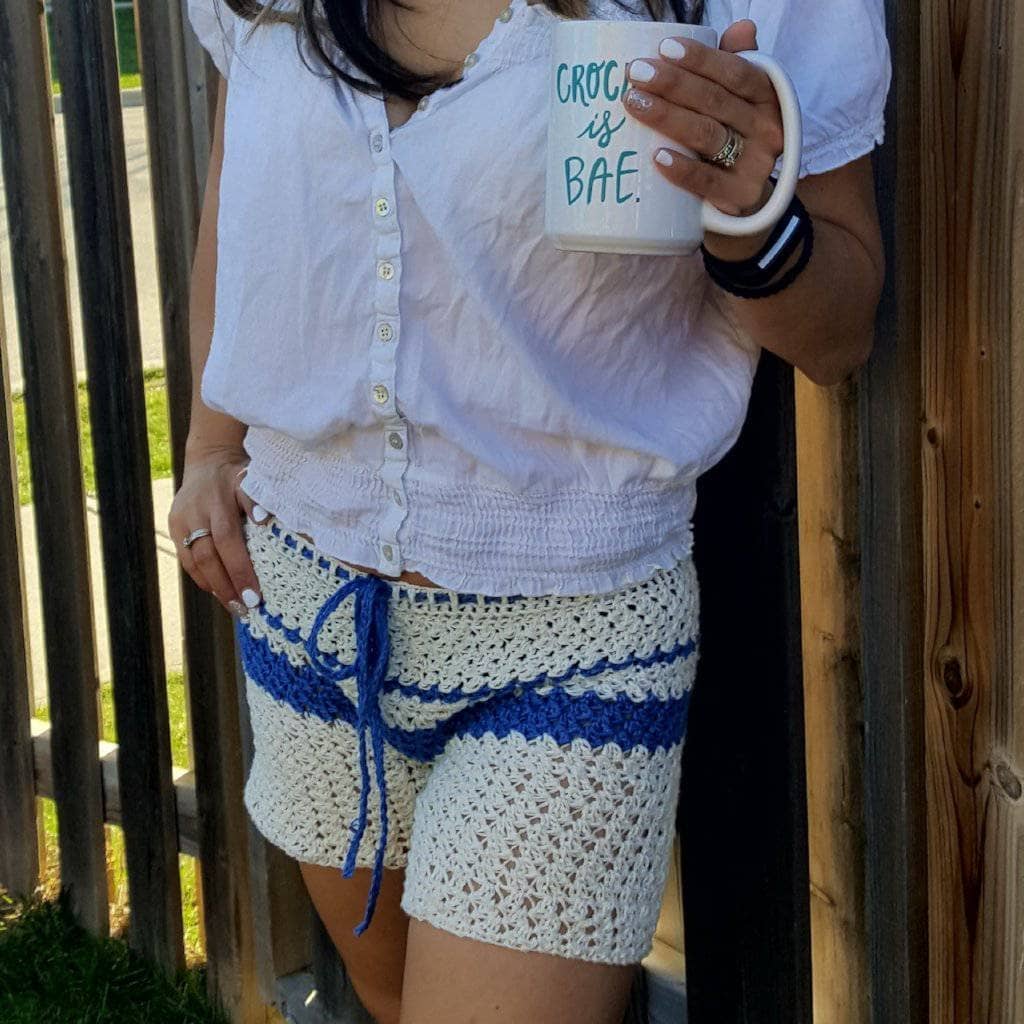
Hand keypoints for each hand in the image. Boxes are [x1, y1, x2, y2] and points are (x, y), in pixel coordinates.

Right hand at [168, 441, 265, 616]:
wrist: (208, 460)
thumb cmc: (238, 475)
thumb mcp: (251, 480)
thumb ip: (257, 500)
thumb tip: (265, 521)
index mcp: (217, 502)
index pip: (228, 542)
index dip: (239, 570)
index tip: (254, 596)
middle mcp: (195, 514)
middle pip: (208, 557)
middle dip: (226, 586)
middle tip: (245, 609)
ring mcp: (180, 522)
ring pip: (193, 562)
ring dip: (214, 586)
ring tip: (234, 606)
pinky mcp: (173, 528)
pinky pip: (186, 559)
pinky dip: (202, 577)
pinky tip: (218, 591)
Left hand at [620, 20, 783, 258]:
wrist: (746, 202)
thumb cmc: (733, 140)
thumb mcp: (738, 103)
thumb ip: (736, 65)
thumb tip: (741, 28)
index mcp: (766, 97)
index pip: (735, 72)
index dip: (701, 59)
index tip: (663, 48)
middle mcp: (766, 129)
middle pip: (715, 101)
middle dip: (672, 84)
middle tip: (635, 73)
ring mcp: (755, 165)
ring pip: (707, 135)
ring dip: (668, 117)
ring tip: (633, 103)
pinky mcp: (739, 197)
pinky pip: (706, 182)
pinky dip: (681, 169)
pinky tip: (656, 157)